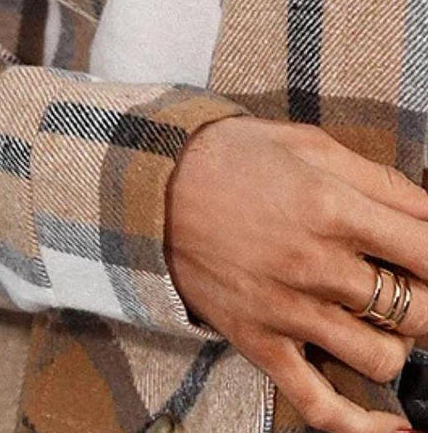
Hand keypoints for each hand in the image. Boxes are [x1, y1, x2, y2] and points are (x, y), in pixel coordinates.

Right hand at [165, 115, 427, 432]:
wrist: (149, 181)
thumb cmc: (230, 156)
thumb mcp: (305, 143)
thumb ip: (377, 178)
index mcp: (331, 208)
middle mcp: (315, 264)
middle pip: (418, 311)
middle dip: (427, 301)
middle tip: (409, 285)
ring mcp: (285, 309)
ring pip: (381, 358)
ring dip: (394, 342)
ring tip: (377, 318)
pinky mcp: (258, 340)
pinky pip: (320, 403)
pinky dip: (363, 425)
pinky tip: (395, 427)